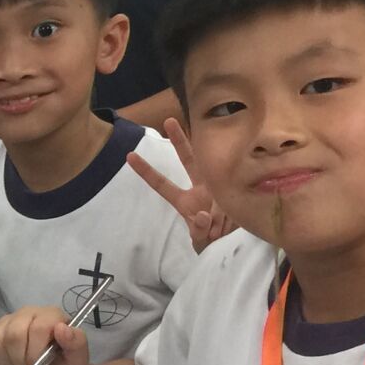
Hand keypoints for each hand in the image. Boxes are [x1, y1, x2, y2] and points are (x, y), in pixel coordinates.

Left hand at [127, 117, 233, 252]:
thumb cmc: (211, 242)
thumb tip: (203, 216)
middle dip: (179, 140)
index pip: (161, 184)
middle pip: (188, 160)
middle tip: (169, 120)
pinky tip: (227, 225)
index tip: (129, 156)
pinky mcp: (235, 190)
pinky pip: (231, 198)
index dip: (146, 171)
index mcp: (184, 201)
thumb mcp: (201, 240)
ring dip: (217, 210)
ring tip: (218, 229)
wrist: (234, 244)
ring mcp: (218, 186)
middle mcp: (200, 188)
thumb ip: (199, 230)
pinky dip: (228, 216)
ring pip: (215, 176)